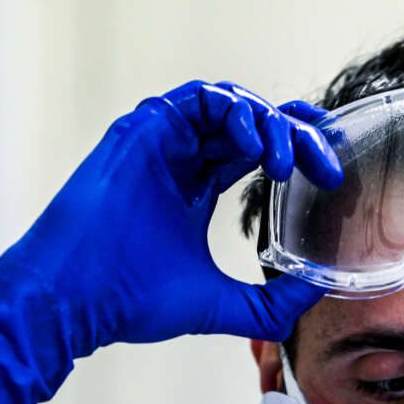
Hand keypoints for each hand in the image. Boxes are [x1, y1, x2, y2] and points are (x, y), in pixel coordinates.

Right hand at [0, 81, 341, 403]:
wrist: (73, 301)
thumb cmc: (128, 302)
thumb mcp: (220, 305)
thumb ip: (270, 304)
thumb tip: (315, 294)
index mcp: (195, 191)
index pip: (256, 151)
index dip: (296, 147)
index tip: (330, 166)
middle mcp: (180, 160)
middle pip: (252, 123)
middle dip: (297, 135)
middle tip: (326, 166)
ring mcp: (161, 142)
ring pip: (231, 104)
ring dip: (269, 123)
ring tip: (285, 164)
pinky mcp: (142, 131)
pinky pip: (199, 99)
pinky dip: (235, 112)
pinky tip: (256, 148)